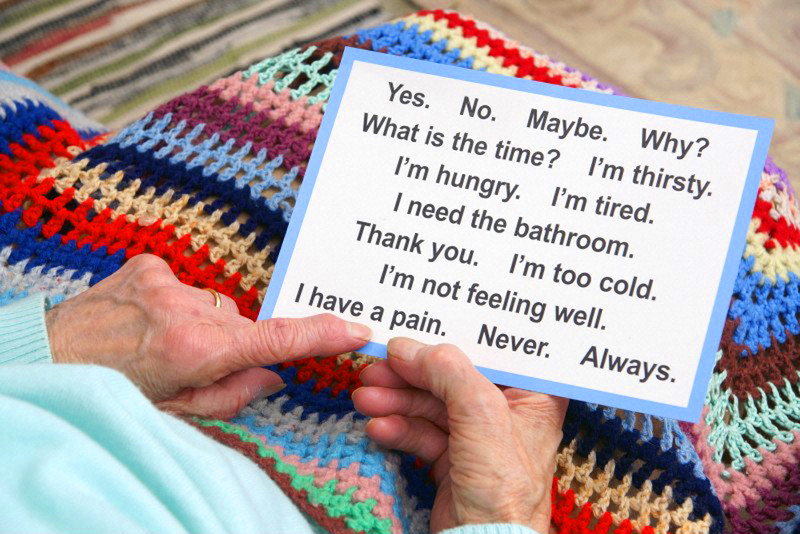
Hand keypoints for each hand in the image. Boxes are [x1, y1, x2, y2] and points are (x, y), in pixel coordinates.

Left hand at [45, 254, 370, 417]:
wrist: (46, 355)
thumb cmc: (110, 394)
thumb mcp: (174, 413)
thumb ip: (232, 395)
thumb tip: (272, 376)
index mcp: (196, 351)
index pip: (275, 341)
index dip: (319, 336)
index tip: (354, 331)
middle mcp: (186, 310)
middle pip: (242, 324)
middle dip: (232, 343)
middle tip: (193, 364)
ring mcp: (166, 281)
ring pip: (215, 305)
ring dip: (202, 323)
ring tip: (160, 341)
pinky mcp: (149, 265)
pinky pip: (186, 285)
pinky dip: (177, 304)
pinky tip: (146, 319)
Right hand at [353, 338, 566, 533]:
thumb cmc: (504, 492)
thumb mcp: (481, 416)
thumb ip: (448, 372)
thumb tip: (408, 347)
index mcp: (532, 396)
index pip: (489, 353)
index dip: (450, 340)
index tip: (412, 333)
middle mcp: (507, 412)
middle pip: (451, 376)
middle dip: (410, 373)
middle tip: (377, 366)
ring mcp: (477, 437)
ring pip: (430, 403)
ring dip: (396, 399)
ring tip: (365, 398)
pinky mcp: (453, 458)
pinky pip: (421, 432)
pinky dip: (398, 428)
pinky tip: (378, 428)